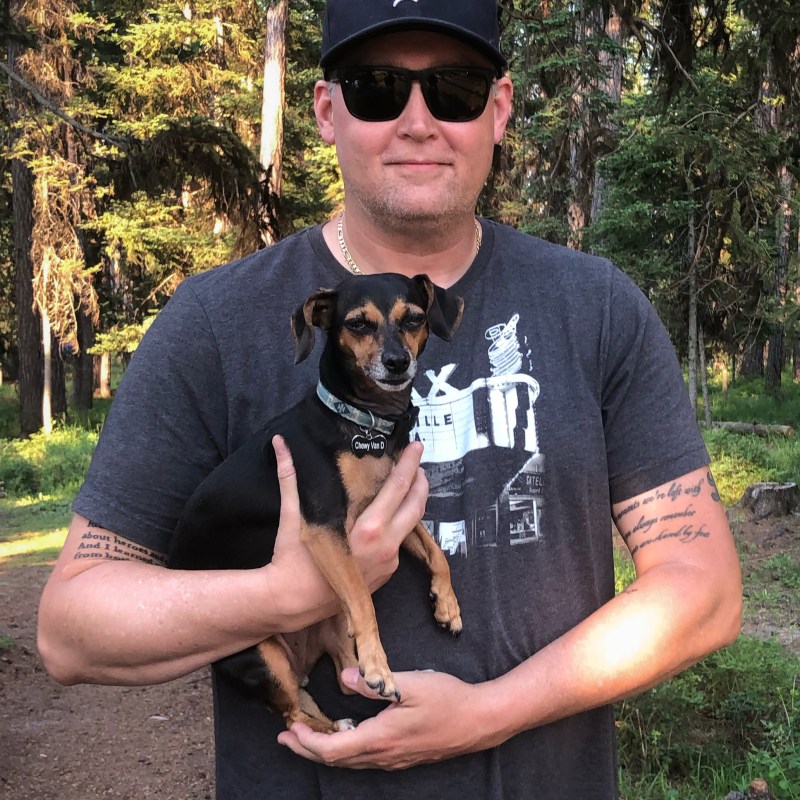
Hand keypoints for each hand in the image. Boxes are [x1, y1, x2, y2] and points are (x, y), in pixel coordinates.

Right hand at [264, 436, 428, 631]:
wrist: (293, 603)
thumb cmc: (293, 559)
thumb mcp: (293, 515)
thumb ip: (290, 475)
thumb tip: (279, 441)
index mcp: (369, 530)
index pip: (399, 488)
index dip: (410, 464)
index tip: (416, 445)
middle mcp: (386, 546)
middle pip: (416, 505)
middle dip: (421, 480)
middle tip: (418, 461)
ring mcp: (389, 562)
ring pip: (411, 525)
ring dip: (412, 502)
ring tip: (407, 484)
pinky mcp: (387, 574)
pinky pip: (399, 543)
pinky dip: (399, 524)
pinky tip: (390, 514)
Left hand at [277, 668, 493, 769]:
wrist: (480, 721)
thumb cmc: (448, 699)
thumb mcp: (410, 684)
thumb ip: (375, 682)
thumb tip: (346, 676)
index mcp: (381, 738)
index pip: (332, 750)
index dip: (307, 742)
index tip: (290, 727)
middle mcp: (385, 755)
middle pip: (336, 761)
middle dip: (307, 749)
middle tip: (286, 737)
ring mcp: (395, 759)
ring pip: (351, 762)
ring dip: (325, 751)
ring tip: (309, 736)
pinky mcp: (404, 757)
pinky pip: (366, 760)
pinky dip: (346, 751)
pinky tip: (346, 736)